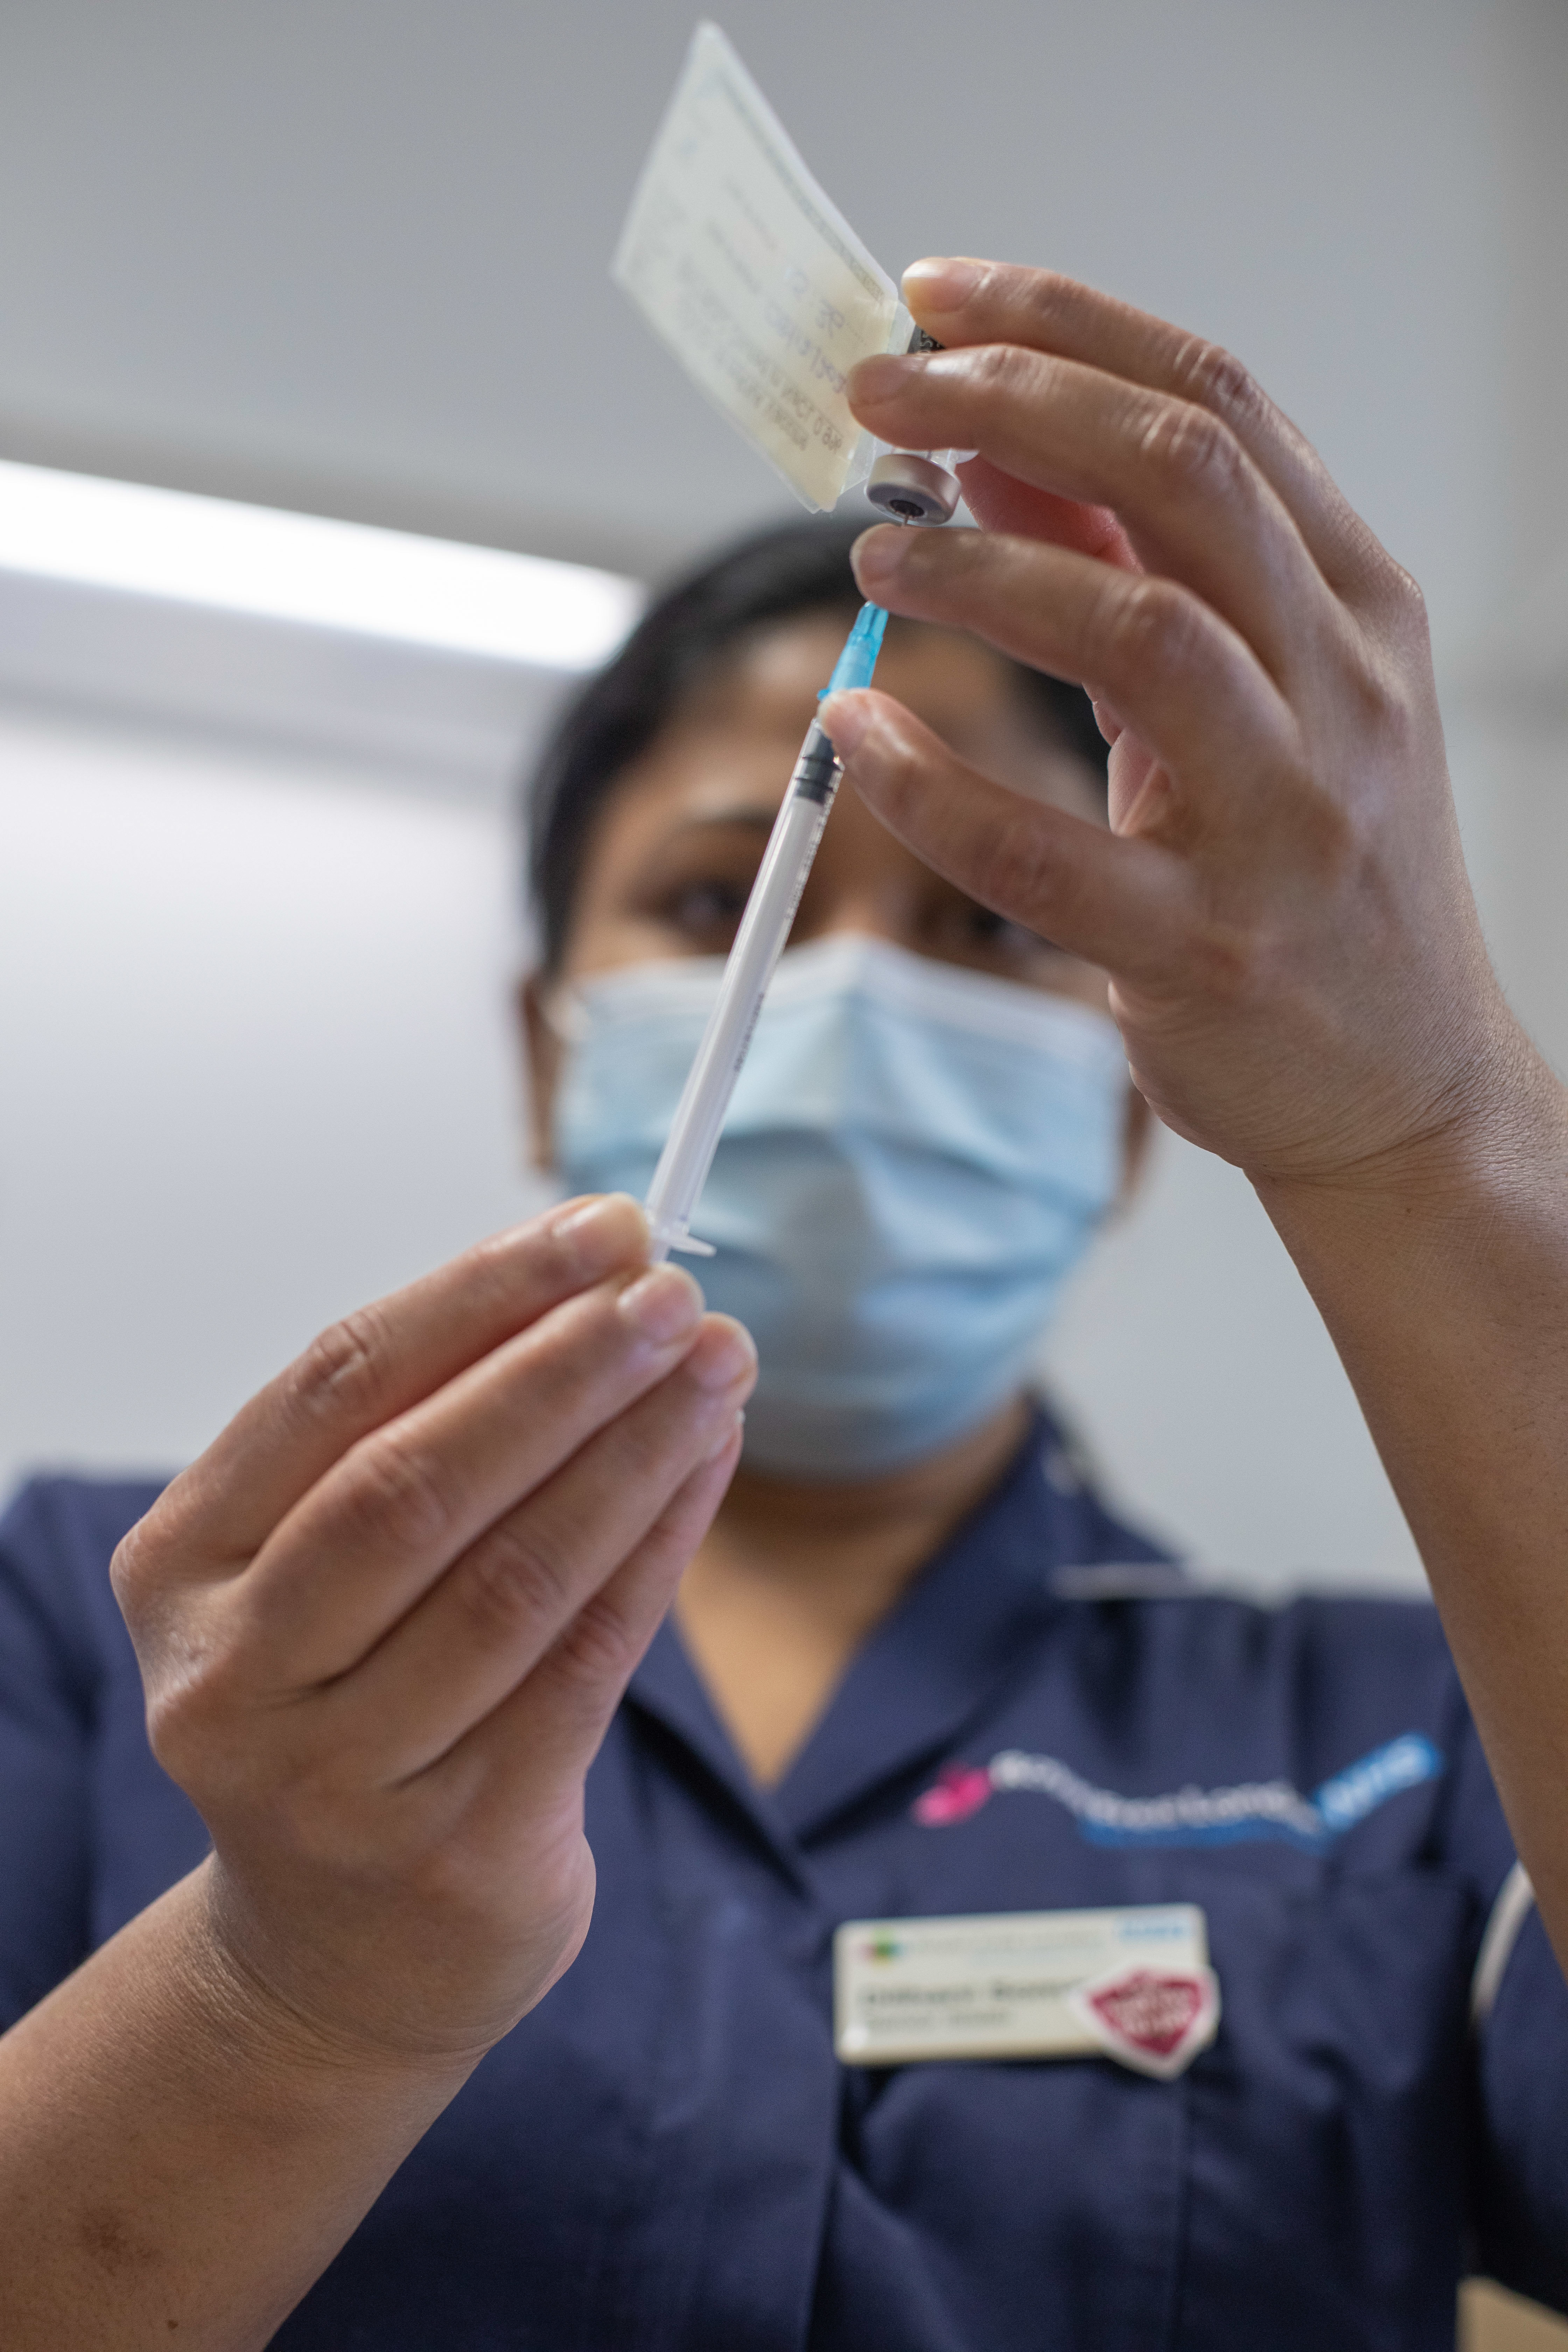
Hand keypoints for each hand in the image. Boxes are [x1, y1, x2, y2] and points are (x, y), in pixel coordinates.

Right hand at [111, 1196, 753, 2070]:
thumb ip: (422, 1433)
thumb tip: (591, 1283)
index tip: (596, 1229)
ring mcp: (337, 1779)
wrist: (337, 1956)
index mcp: (184, 1569)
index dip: (478, 1295)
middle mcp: (234, 1678)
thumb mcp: (328, 1569)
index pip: (335, 1386)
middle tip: (672, 1294)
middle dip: (562, 1370)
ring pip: (515, 1576)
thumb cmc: (349, 1706)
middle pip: (417, 1482)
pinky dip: (658, 1547)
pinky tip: (708, 1466)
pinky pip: (584, 1662)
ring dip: (634, 1451)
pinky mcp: (457, 1850)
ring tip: (717, 1364)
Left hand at [824, 258, 1525, 1192]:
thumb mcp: (1260, 696)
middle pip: (1182, 474)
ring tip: (873, 555)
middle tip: (882, 397)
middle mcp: (1341, 692)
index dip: (1064, 326)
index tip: (939, 300)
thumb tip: (993, 458)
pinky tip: (855, 735)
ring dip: (982, 571)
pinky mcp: (1205, 948)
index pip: (1215, 402)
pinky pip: (1043, 853)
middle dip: (1013, 405)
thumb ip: (1138, 570)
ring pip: (1137, 633)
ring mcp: (1282, 821)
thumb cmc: (1319, 876)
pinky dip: (931, 783)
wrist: (1407, 1088)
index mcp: (1357, 608)